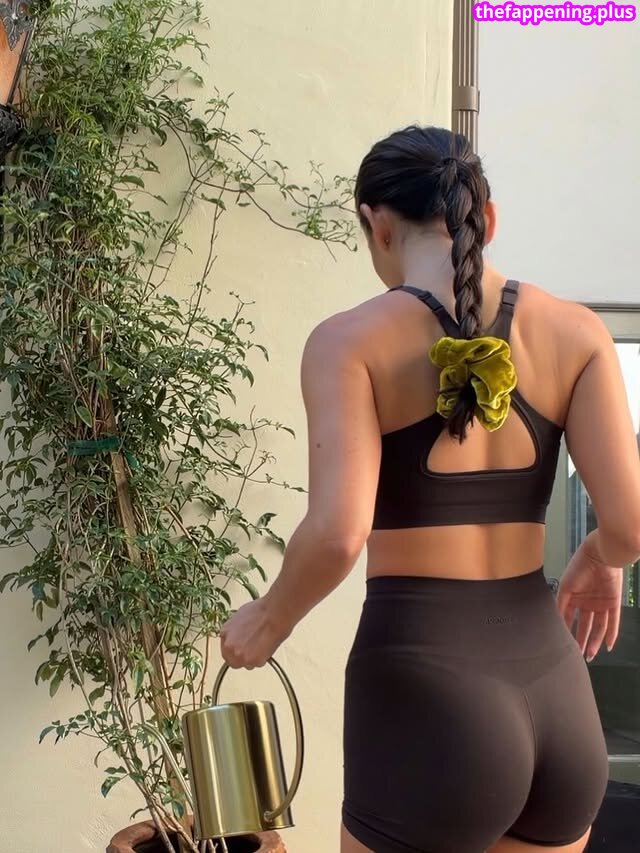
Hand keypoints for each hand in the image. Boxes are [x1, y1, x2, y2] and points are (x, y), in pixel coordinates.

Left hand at [220, 598, 289, 668]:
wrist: (274, 615)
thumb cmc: (260, 611)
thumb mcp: (240, 616)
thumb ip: (234, 630)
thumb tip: (238, 635)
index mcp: (224, 634)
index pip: (225, 650)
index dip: (234, 650)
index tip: (241, 649)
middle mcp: (229, 647)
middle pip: (233, 661)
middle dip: (241, 658)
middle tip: (252, 651)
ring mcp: (240, 656)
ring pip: (246, 664)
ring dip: (252, 659)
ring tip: (262, 645)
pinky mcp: (253, 662)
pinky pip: (257, 664)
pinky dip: (262, 658)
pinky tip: (267, 646)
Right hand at [557, 541, 622, 661]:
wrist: (600, 555)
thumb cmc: (579, 566)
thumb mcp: (565, 587)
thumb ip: (560, 605)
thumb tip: (556, 623)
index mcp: (573, 596)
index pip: (569, 618)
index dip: (565, 630)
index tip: (561, 644)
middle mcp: (587, 602)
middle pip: (584, 625)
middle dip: (580, 640)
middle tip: (576, 655)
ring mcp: (601, 603)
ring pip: (598, 627)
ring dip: (594, 641)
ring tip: (589, 655)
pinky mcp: (614, 603)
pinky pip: (613, 622)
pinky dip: (611, 634)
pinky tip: (608, 646)